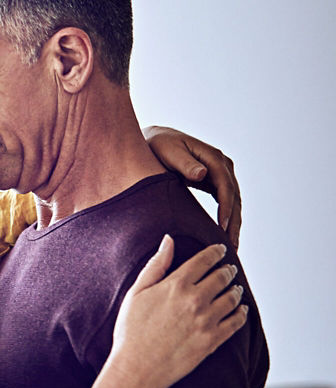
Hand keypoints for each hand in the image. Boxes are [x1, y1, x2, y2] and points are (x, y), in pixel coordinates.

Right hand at [84, 235, 248, 387]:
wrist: (137, 368)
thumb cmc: (131, 330)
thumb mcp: (136, 293)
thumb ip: (156, 265)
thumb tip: (168, 240)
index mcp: (175, 285)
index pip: (204, 260)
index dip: (215, 252)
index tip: (220, 249)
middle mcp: (195, 300)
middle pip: (222, 277)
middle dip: (227, 270)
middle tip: (229, 269)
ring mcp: (207, 321)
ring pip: (232, 298)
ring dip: (236, 289)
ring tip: (235, 288)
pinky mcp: (213, 340)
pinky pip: (236, 322)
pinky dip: (242, 313)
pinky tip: (241, 310)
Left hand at [144, 125, 240, 246]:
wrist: (154, 139)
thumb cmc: (158, 145)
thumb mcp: (168, 151)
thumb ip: (184, 163)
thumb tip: (202, 173)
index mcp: (213, 157)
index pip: (225, 186)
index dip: (226, 208)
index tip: (223, 228)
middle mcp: (222, 164)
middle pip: (234, 197)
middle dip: (234, 222)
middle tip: (232, 247)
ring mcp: (220, 173)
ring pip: (233, 202)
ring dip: (233, 224)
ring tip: (232, 248)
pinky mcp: (214, 181)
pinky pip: (224, 202)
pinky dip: (227, 218)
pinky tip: (224, 235)